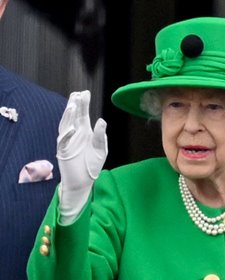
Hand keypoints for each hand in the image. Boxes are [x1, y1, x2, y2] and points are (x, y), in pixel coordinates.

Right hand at [57, 91, 107, 222]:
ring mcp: (67, 142)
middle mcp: (75, 134)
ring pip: (66, 126)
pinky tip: (73, 128)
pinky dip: (68, 135)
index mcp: (85, 132)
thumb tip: (102, 120)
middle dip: (75, 105)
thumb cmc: (92, 165)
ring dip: (68, 116)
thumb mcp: (101, 150)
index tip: (84, 93)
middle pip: (73, 117)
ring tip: (72, 105)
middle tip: (77, 94)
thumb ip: (100, 137)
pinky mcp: (63, 151)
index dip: (83, 104)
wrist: (83, 182)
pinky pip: (64, 141)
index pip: (83, 115)